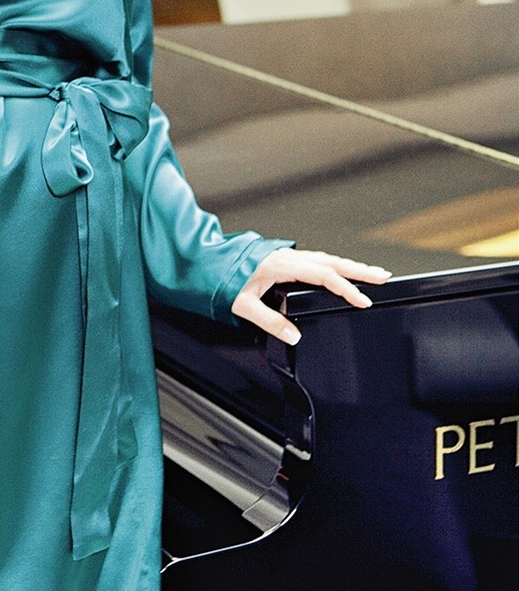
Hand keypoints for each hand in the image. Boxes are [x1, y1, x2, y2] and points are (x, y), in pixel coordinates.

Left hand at [231, 248, 390, 345]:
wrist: (206, 259)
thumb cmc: (221, 277)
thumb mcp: (243, 303)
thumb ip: (269, 320)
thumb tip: (294, 334)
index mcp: (281, 265)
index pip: (322, 275)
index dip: (345, 287)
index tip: (363, 300)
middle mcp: (288, 257)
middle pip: (331, 262)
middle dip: (360, 270)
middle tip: (384, 277)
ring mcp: (287, 256)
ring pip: (326, 259)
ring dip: (349, 266)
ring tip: (372, 274)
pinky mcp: (284, 259)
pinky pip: (316, 260)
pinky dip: (334, 266)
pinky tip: (341, 272)